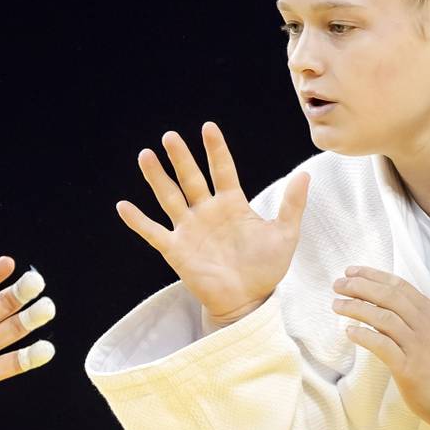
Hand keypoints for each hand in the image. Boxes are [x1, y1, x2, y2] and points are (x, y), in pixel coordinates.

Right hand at [116, 122, 309, 326]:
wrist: (249, 301)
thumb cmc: (266, 268)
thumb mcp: (284, 234)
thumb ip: (292, 204)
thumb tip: (306, 173)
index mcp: (232, 204)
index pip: (222, 169)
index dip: (215, 149)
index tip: (208, 127)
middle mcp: (207, 211)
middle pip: (190, 178)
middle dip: (181, 157)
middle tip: (170, 136)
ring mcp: (189, 229)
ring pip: (169, 197)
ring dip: (157, 178)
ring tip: (146, 156)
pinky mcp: (176, 250)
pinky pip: (154, 232)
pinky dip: (138, 221)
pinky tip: (123, 206)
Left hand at [332, 267, 429, 429]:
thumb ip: (410, 313)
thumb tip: (376, 297)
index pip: (398, 285)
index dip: (372, 275)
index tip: (351, 271)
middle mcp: (425, 324)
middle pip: (388, 296)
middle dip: (360, 286)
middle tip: (338, 284)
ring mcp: (417, 345)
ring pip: (383, 317)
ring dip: (356, 308)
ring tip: (337, 305)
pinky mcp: (408, 367)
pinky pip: (382, 345)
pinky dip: (364, 335)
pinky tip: (349, 332)